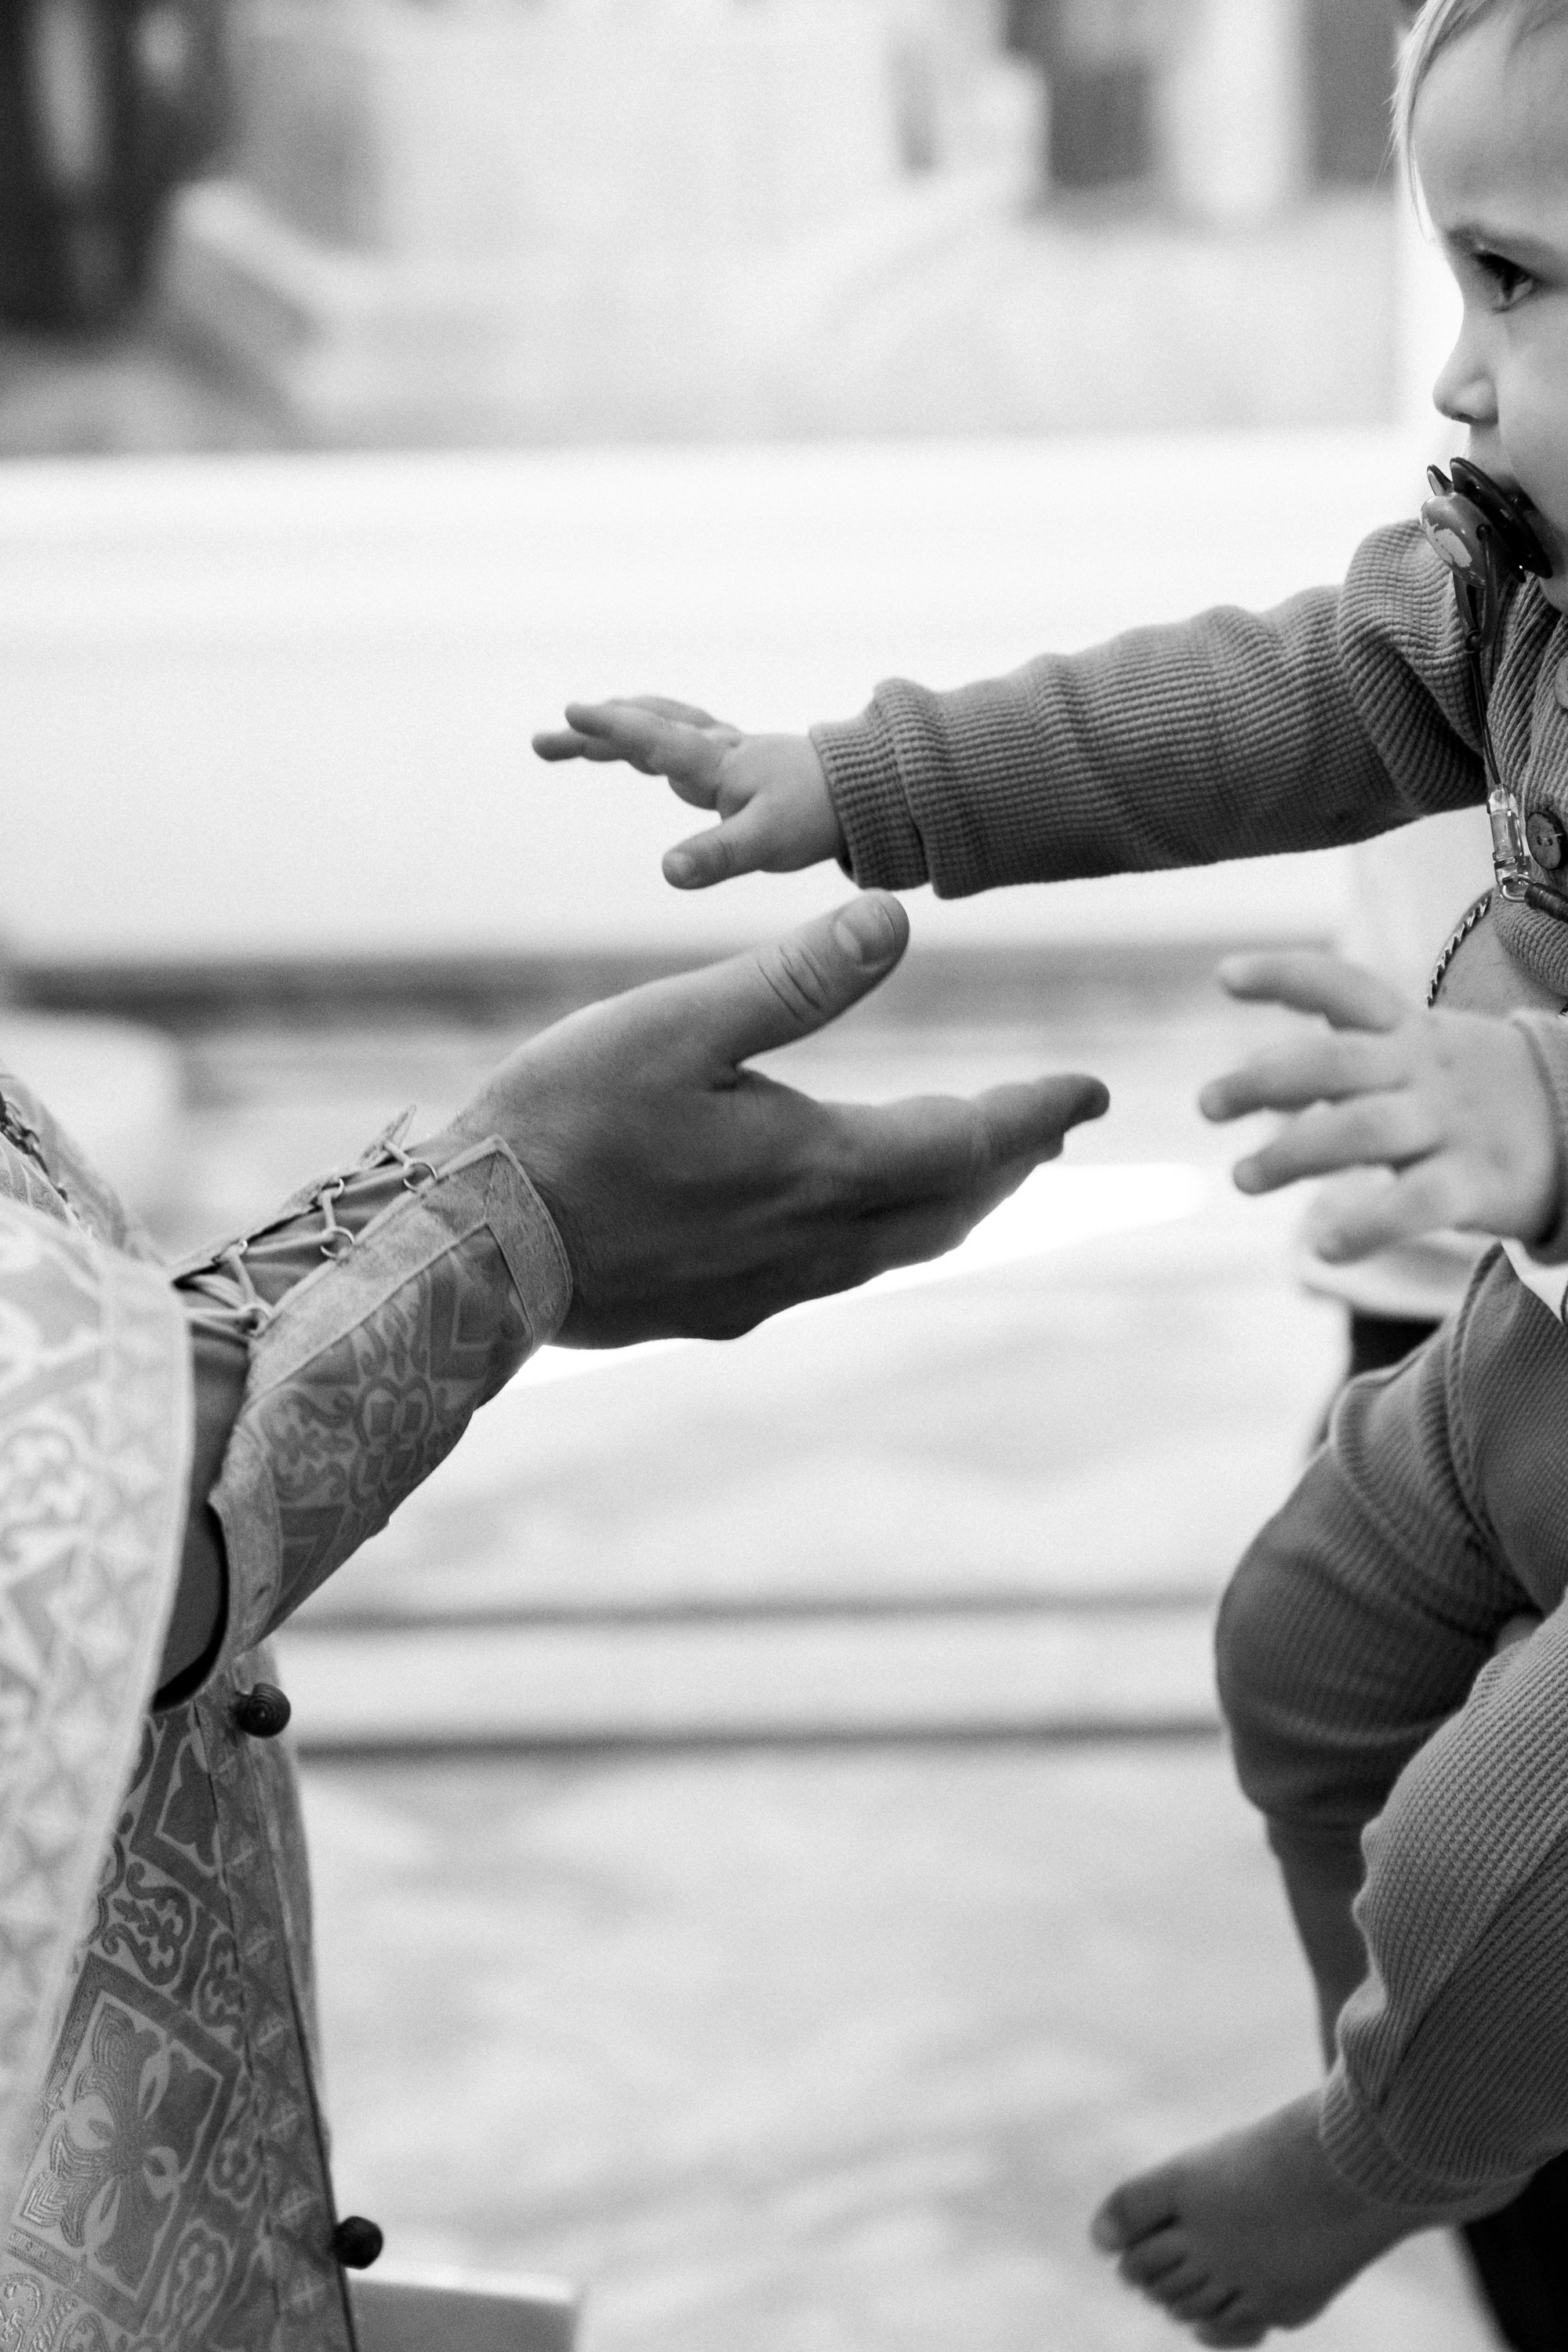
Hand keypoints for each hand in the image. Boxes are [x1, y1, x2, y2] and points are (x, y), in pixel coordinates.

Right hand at [428, 894, 1107, 1344]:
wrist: (473, 1252)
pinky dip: (880, 1232)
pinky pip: (837, 1271)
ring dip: (950, 1204)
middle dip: (1007, 1162)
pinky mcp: (722, 1309)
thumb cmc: (565, 1123)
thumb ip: (794, 977)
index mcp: (818, 1165)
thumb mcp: (677, 1023)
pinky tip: (849, 1215)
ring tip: (974, 1169)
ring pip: (898, 1246)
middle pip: (950, 1206)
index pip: (969, 1140)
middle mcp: (814, 1240)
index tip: (1094, 1090)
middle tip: (1047, 1126)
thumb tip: (896, 915)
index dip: (1037, 1111)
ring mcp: (770, 1286)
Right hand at [532, 695, 844, 887]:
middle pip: (646, 729)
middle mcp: (716, 750)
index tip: (568, 714)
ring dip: (618, 730)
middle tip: (544, 741)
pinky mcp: (737, 761)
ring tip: (579, 736)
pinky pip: (681, 738)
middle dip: (595, 733)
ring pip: (662, 728)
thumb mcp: (764, 845)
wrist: (868, 792)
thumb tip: (668, 873)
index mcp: (718, 766)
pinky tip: (643, 751)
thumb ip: (715, 857)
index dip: (611, 729)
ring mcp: (726, 751)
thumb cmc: (815, 818)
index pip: (654, 740)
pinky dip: (651, 735)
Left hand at [1198, 951, 1560, 1260]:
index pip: (1342, 987)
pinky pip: (1415, 1204)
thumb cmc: (1469, 1095)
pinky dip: (1366, 1227)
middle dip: (1263, 1081)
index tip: (1222, 977)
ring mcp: (1450, 1124)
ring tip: (1242, 1177)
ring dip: (1291, 1154)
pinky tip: (1321, 1249)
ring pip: (1362, 1131)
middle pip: (1335, 1064)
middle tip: (1207, 1104)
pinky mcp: (1476, 1182)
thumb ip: (1343, 1063)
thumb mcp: (1417, 1056)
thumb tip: (1256, 1081)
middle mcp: (1423, 1070)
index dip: (1284, 977)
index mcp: (1407, 1031)